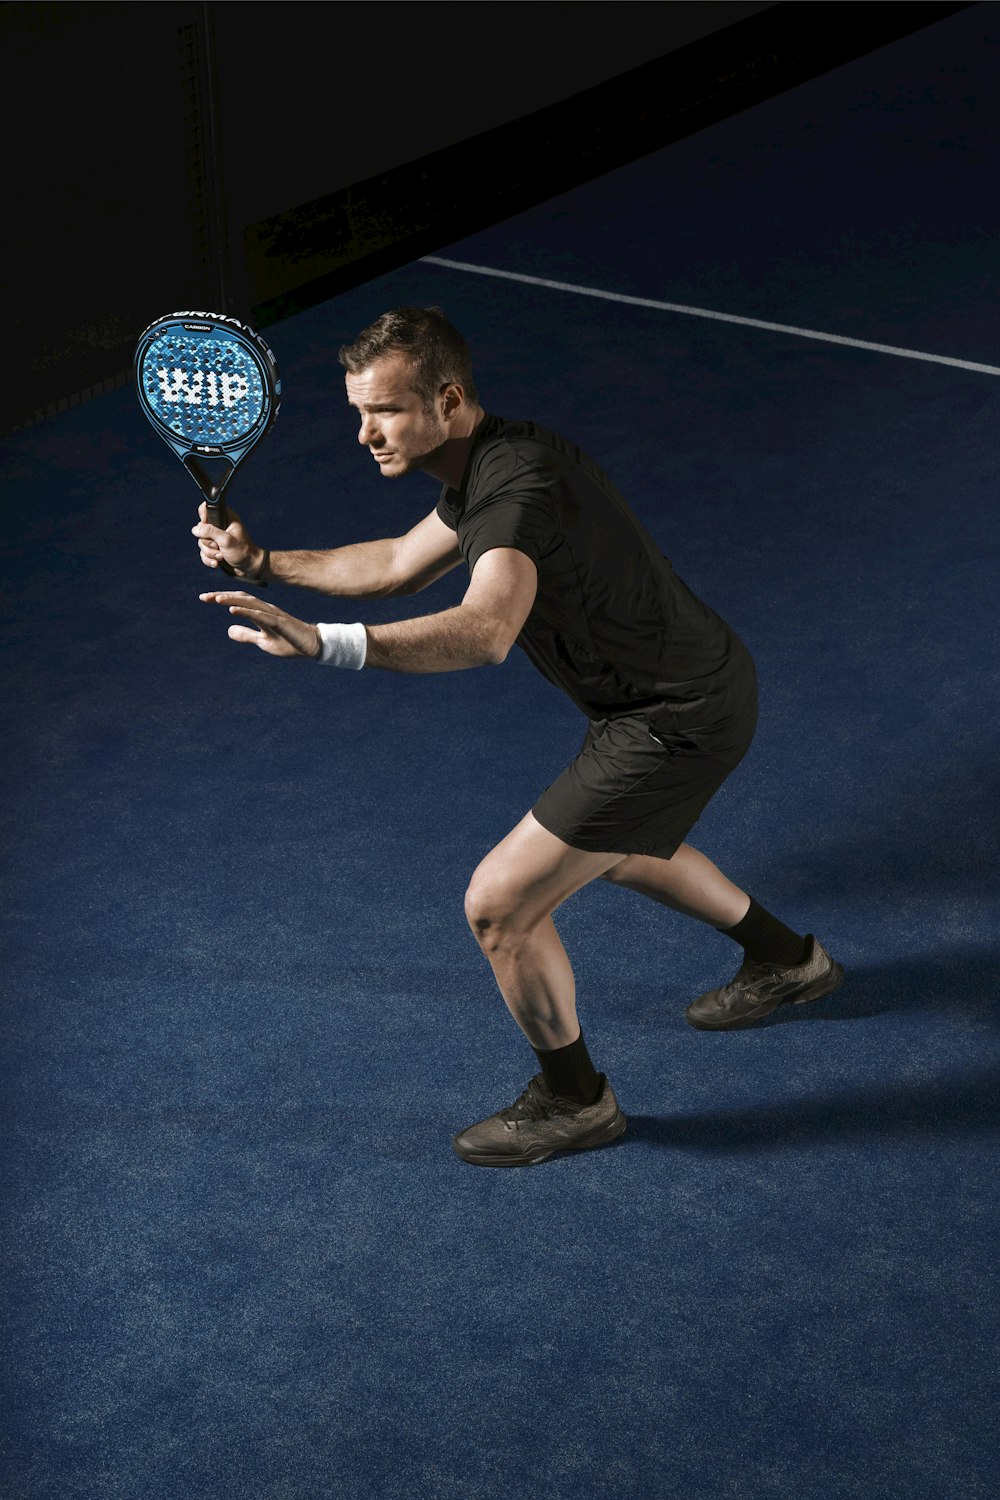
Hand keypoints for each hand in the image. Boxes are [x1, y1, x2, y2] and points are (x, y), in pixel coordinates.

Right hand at [192, 502, 265, 578]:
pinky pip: (203, 553)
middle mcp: (221, 527)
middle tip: (219, 546)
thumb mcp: (226, 540)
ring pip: (202, 543)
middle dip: (208, 542)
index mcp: (227, 518)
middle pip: (202, 529)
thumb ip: (210, 532)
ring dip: (210, 552)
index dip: (204, 516)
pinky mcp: (215, 549)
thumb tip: (195, 529)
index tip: (205, 525)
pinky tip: (217, 562)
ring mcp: (217, 539)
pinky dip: (209, 559)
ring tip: (221, 556)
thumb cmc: (243, 552)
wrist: (249, 568)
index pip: (208, 509)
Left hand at [199, 591, 320, 657]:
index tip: (204, 598)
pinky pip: (261, 616)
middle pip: (241, 598)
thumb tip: (229, 630)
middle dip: (222, 596)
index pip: (238, 602)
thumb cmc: (289, 642)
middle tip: (204, 597)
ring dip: (232, 600)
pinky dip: (246, 612)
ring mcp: (274, 615)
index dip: (222, 598)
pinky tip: (233, 610)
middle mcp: (266, 609)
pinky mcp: (280, 623)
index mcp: (261, 612)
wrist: (313, 646)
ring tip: (216, 599)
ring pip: (250, 604)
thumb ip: (247, 635)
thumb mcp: (263, 641)